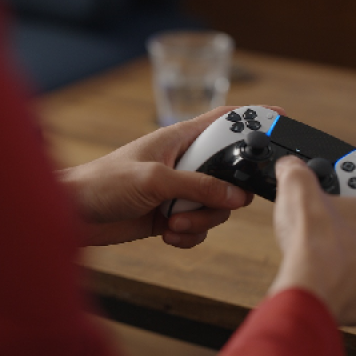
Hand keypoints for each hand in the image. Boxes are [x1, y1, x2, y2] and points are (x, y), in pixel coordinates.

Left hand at [58, 105, 283, 247]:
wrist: (74, 215)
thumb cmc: (103, 183)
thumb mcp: (153, 179)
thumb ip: (197, 186)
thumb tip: (236, 195)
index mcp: (179, 139)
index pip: (224, 121)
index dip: (253, 118)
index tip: (281, 118)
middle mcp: (183, 164)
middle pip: (229, 176)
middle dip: (220, 197)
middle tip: (200, 205)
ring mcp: (178, 191)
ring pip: (216, 207)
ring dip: (199, 222)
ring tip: (172, 223)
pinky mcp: (171, 216)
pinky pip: (198, 230)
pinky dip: (187, 237)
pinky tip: (165, 234)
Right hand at [269, 156, 355, 325]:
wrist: (308, 287)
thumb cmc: (313, 240)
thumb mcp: (298, 188)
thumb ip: (297, 171)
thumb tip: (291, 167)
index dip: (351, 199)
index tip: (334, 200)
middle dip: (346, 231)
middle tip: (321, 227)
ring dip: (342, 260)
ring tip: (315, 253)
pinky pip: (352, 291)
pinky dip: (337, 285)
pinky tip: (318, 276)